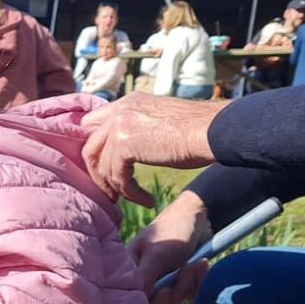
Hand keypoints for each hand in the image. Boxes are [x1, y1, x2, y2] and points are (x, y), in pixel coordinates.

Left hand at [80, 93, 221, 203]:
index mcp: (127, 103)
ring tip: (132, 199)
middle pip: (90, 148)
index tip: (105, 171)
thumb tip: (124, 153)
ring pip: (103, 166)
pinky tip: (146, 200)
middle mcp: (119, 110)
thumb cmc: (197, 130)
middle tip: (112, 193)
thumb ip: (136, 130)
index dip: (95, 150)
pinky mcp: (125, 144)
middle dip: (98, 174)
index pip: (92, 125)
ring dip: (117, 188)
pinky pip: (118, 176)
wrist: (214, 130)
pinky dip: (131, 193)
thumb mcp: (158, 123)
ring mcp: (120, 125)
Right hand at [130, 192, 210, 303]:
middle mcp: (143, 279)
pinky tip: (201, 264)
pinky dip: (198, 281)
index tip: (166, 289)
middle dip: (175, 291)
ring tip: (194, 264)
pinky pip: (188, 294)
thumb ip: (143, 279)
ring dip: (189, 283)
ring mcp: (162, 281)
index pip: (132, 301)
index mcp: (130, 272)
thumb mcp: (156, 255)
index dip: (150, 303)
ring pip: (174, 301)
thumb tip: (132, 302)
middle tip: (185, 271)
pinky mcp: (179, 282)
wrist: (200, 217)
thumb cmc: (172, 230)